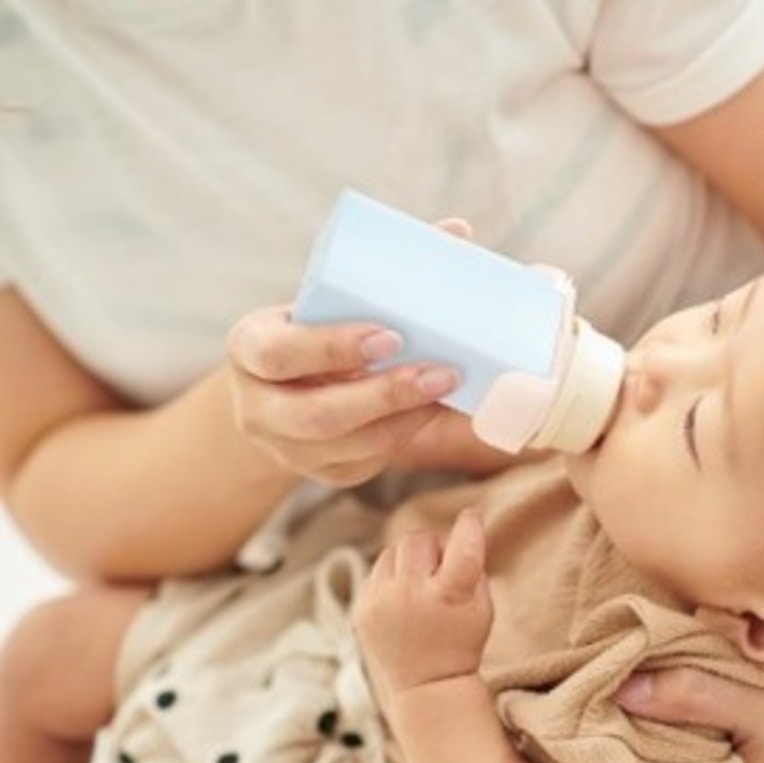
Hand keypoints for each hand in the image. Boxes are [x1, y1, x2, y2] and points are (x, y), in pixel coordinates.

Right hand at [225, 218, 522, 485]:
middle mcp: (257, 406)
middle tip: (440, 371)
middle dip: (383, 396)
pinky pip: (365, 465)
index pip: (278, 355)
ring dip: (404, 420)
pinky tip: (437, 410)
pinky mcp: (320, 473)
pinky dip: (406, 436)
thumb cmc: (318, 325)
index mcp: (249, 347)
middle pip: (316, 415)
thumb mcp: (329, 295)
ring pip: (346, 447)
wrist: (285, 385)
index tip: (390, 335)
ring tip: (448, 389)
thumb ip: (384, 267)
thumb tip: (458, 231)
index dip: (331, 348)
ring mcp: (286, 448)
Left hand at [355, 509, 493, 694]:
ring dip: (408, 562)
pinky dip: (391, 579)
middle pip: (418, 539)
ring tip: (419, 589)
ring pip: (392, 551)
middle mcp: (412, 595)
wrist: (428, 685)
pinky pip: (376, 571)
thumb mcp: (482, 603)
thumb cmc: (462, 639)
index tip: (471, 517)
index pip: (463, 542)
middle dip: (432, 549)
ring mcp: (381, 603)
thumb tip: (458, 527)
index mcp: (450, 594)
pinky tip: (402, 603)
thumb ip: (472, 563)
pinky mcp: (362, 610)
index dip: (470, 524)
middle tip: (439, 571)